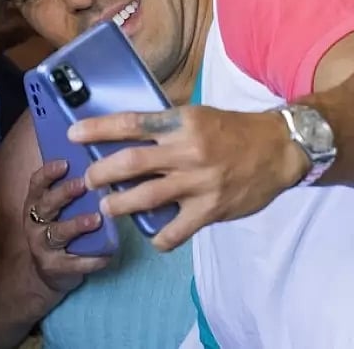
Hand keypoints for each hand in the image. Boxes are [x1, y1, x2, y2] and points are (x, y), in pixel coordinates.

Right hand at [22, 160, 110, 292]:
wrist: (49, 270)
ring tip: (96, 219)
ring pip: (58, 233)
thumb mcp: (58, 209)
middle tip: (84, 184)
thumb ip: (71, 191)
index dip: (48, 172)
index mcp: (35, 203)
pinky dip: (92, 258)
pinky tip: (108, 254)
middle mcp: (34, 222)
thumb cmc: (60, 228)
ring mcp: (42, 246)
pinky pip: (74, 262)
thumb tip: (99, 165)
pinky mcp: (54, 267)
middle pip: (46, 205)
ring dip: (77, 225)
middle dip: (64, 193)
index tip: (65, 163)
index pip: (37, 183)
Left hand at [68, 106, 308, 250]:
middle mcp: (187, 150)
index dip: (98, 129)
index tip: (73, 135)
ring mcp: (199, 182)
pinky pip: (176, 230)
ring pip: (146, 197)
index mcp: (181, 122)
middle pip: (130, 162)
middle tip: (88, 180)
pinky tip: (154, 238)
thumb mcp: (198, 116)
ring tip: (107, 208)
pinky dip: (160, 238)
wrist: (279, 149)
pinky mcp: (211, 208)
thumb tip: (128, 134)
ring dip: (119, 205)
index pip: (131, 123)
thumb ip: (167, 126)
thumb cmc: (235, 131)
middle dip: (100, 173)